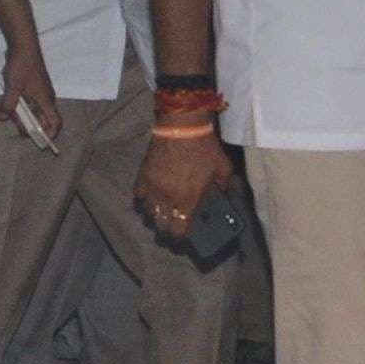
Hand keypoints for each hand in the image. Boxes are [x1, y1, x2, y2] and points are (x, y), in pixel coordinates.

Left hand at [0, 48, 60, 146]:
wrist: (23, 43)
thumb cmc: (22, 65)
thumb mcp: (13, 87)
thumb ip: (8, 105)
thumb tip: (3, 119)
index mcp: (46, 99)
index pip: (55, 122)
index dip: (51, 134)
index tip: (41, 141)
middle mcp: (45, 97)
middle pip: (43, 118)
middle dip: (33, 127)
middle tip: (21, 134)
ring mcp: (39, 90)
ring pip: (34, 109)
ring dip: (24, 116)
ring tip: (11, 119)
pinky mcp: (32, 85)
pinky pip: (28, 100)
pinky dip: (21, 106)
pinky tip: (9, 107)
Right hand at [134, 128, 233, 243]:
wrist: (183, 127)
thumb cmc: (205, 148)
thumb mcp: (223, 169)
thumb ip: (224, 187)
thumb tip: (226, 198)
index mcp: (189, 200)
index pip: (180, 230)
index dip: (181, 237)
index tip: (184, 237)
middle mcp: (168, 199)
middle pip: (162, 227)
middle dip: (167, 232)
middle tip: (171, 230)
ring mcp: (153, 189)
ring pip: (149, 214)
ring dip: (155, 217)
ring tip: (160, 216)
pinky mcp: (143, 177)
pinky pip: (138, 197)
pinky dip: (143, 201)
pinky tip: (149, 199)